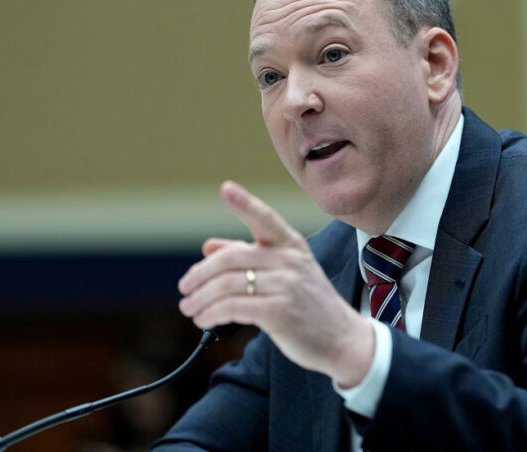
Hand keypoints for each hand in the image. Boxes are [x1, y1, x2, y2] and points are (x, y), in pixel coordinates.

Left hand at [177, 180, 374, 387]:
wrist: (342, 339)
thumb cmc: (309, 304)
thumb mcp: (286, 273)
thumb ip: (247, 256)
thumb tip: (209, 246)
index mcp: (291, 245)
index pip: (265, 219)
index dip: (245, 203)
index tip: (226, 188)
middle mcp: (290, 261)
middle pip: (231, 259)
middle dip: (200, 275)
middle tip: (184, 288)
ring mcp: (287, 286)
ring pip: (227, 286)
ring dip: (201, 299)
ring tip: (189, 307)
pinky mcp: (280, 313)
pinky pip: (233, 309)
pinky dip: (211, 315)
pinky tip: (204, 320)